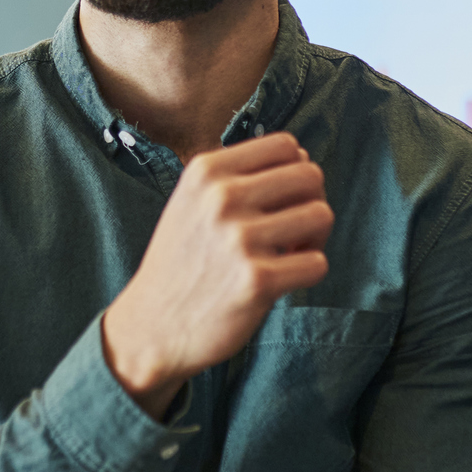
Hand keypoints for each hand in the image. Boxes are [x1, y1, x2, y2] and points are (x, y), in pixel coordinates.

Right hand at [101, 133, 330, 415]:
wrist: (150, 326)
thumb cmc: (181, 263)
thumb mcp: (191, 201)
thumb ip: (239, 177)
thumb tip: (305, 160)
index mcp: (205, 171)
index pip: (286, 145)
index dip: (296, 171)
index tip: (282, 201)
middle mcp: (221, 198)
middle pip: (311, 176)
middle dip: (311, 203)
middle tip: (293, 231)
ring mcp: (239, 239)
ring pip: (321, 216)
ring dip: (314, 239)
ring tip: (289, 254)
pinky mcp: (257, 281)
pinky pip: (317, 263)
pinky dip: (307, 272)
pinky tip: (283, 280)